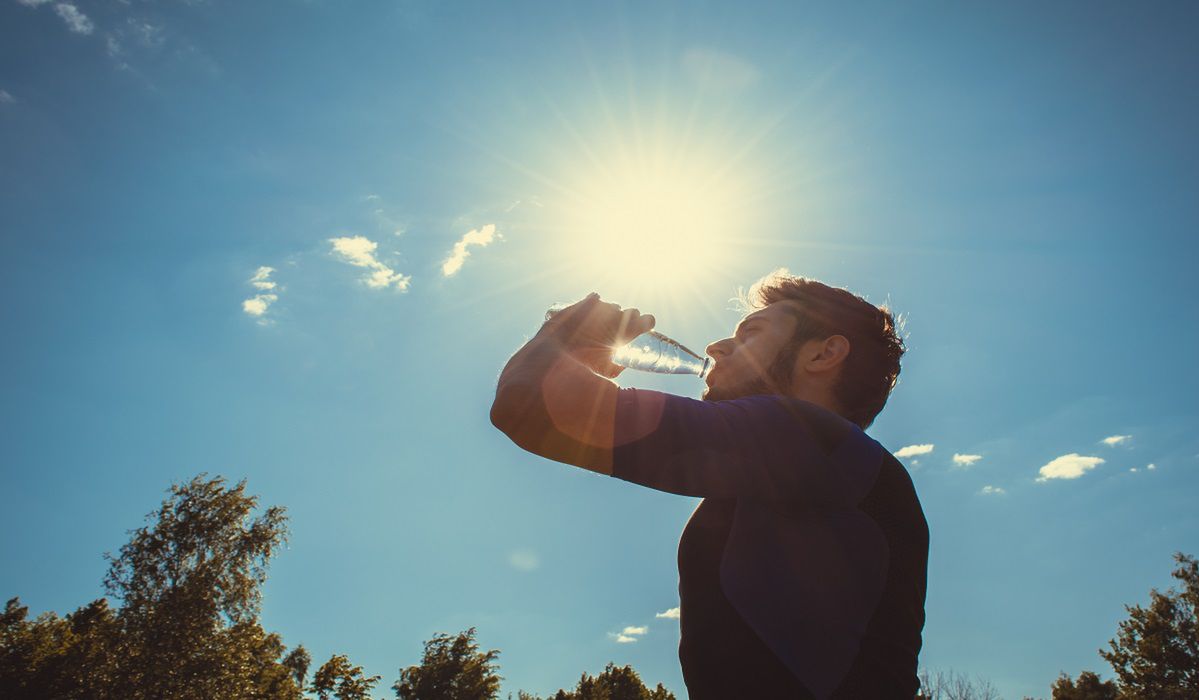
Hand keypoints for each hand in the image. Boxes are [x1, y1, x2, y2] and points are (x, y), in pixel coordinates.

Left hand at [540, 293, 654, 376]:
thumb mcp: (604, 371)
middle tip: (620, 330)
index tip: (642, 328)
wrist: (559, 347)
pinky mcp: (588, 302)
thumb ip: (617, 369)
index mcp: (627, 329)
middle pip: (633, 312)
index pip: (649, 319)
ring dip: (611, 314)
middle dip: (629, 319)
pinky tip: (590, 315)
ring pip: (614, 307)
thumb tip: (621, 366)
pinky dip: (594, 306)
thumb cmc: (583, 361)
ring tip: (600, 326)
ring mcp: (604, 306)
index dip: (646, 323)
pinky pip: (596, 299)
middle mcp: (618, 314)